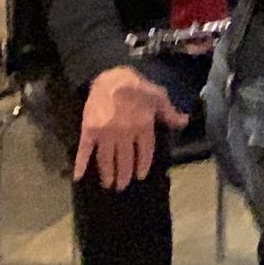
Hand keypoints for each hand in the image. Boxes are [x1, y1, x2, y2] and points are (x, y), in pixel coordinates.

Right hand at [74, 66, 189, 191]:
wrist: (111, 77)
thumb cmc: (137, 86)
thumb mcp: (159, 97)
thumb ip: (170, 113)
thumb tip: (185, 122)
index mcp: (143, 126)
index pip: (144, 152)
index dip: (143, 165)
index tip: (140, 176)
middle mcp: (124, 133)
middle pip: (125, 159)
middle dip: (124, 175)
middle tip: (122, 186)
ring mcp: (105, 134)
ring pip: (107, 159)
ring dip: (108, 174)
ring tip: (108, 184)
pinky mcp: (89, 131)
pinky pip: (84, 150)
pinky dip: (81, 164)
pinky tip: (78, 176)